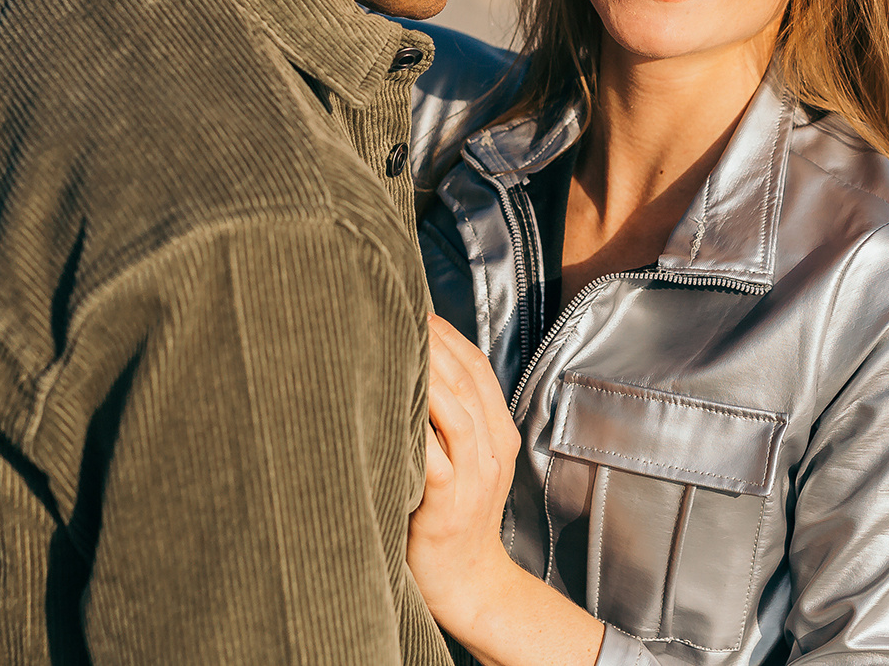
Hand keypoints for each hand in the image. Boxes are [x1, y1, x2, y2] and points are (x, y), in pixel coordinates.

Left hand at [408, 316, 520, 625]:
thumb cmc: (452, 520)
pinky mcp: (448, 504)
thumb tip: (413, 373)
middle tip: (391, 308)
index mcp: (498, 434)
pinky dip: (415, 426)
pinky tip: (390, 402)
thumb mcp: (465, 464)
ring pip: (454, 409)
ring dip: (424, 373)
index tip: (411, 305)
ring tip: (390, 341)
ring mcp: (474, 476)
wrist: (468, 584)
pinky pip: (434, 457)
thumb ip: (449, 423)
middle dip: (430, 341)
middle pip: (465, 378)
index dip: (446, 333)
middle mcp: (492, 449)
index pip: (477, 366)